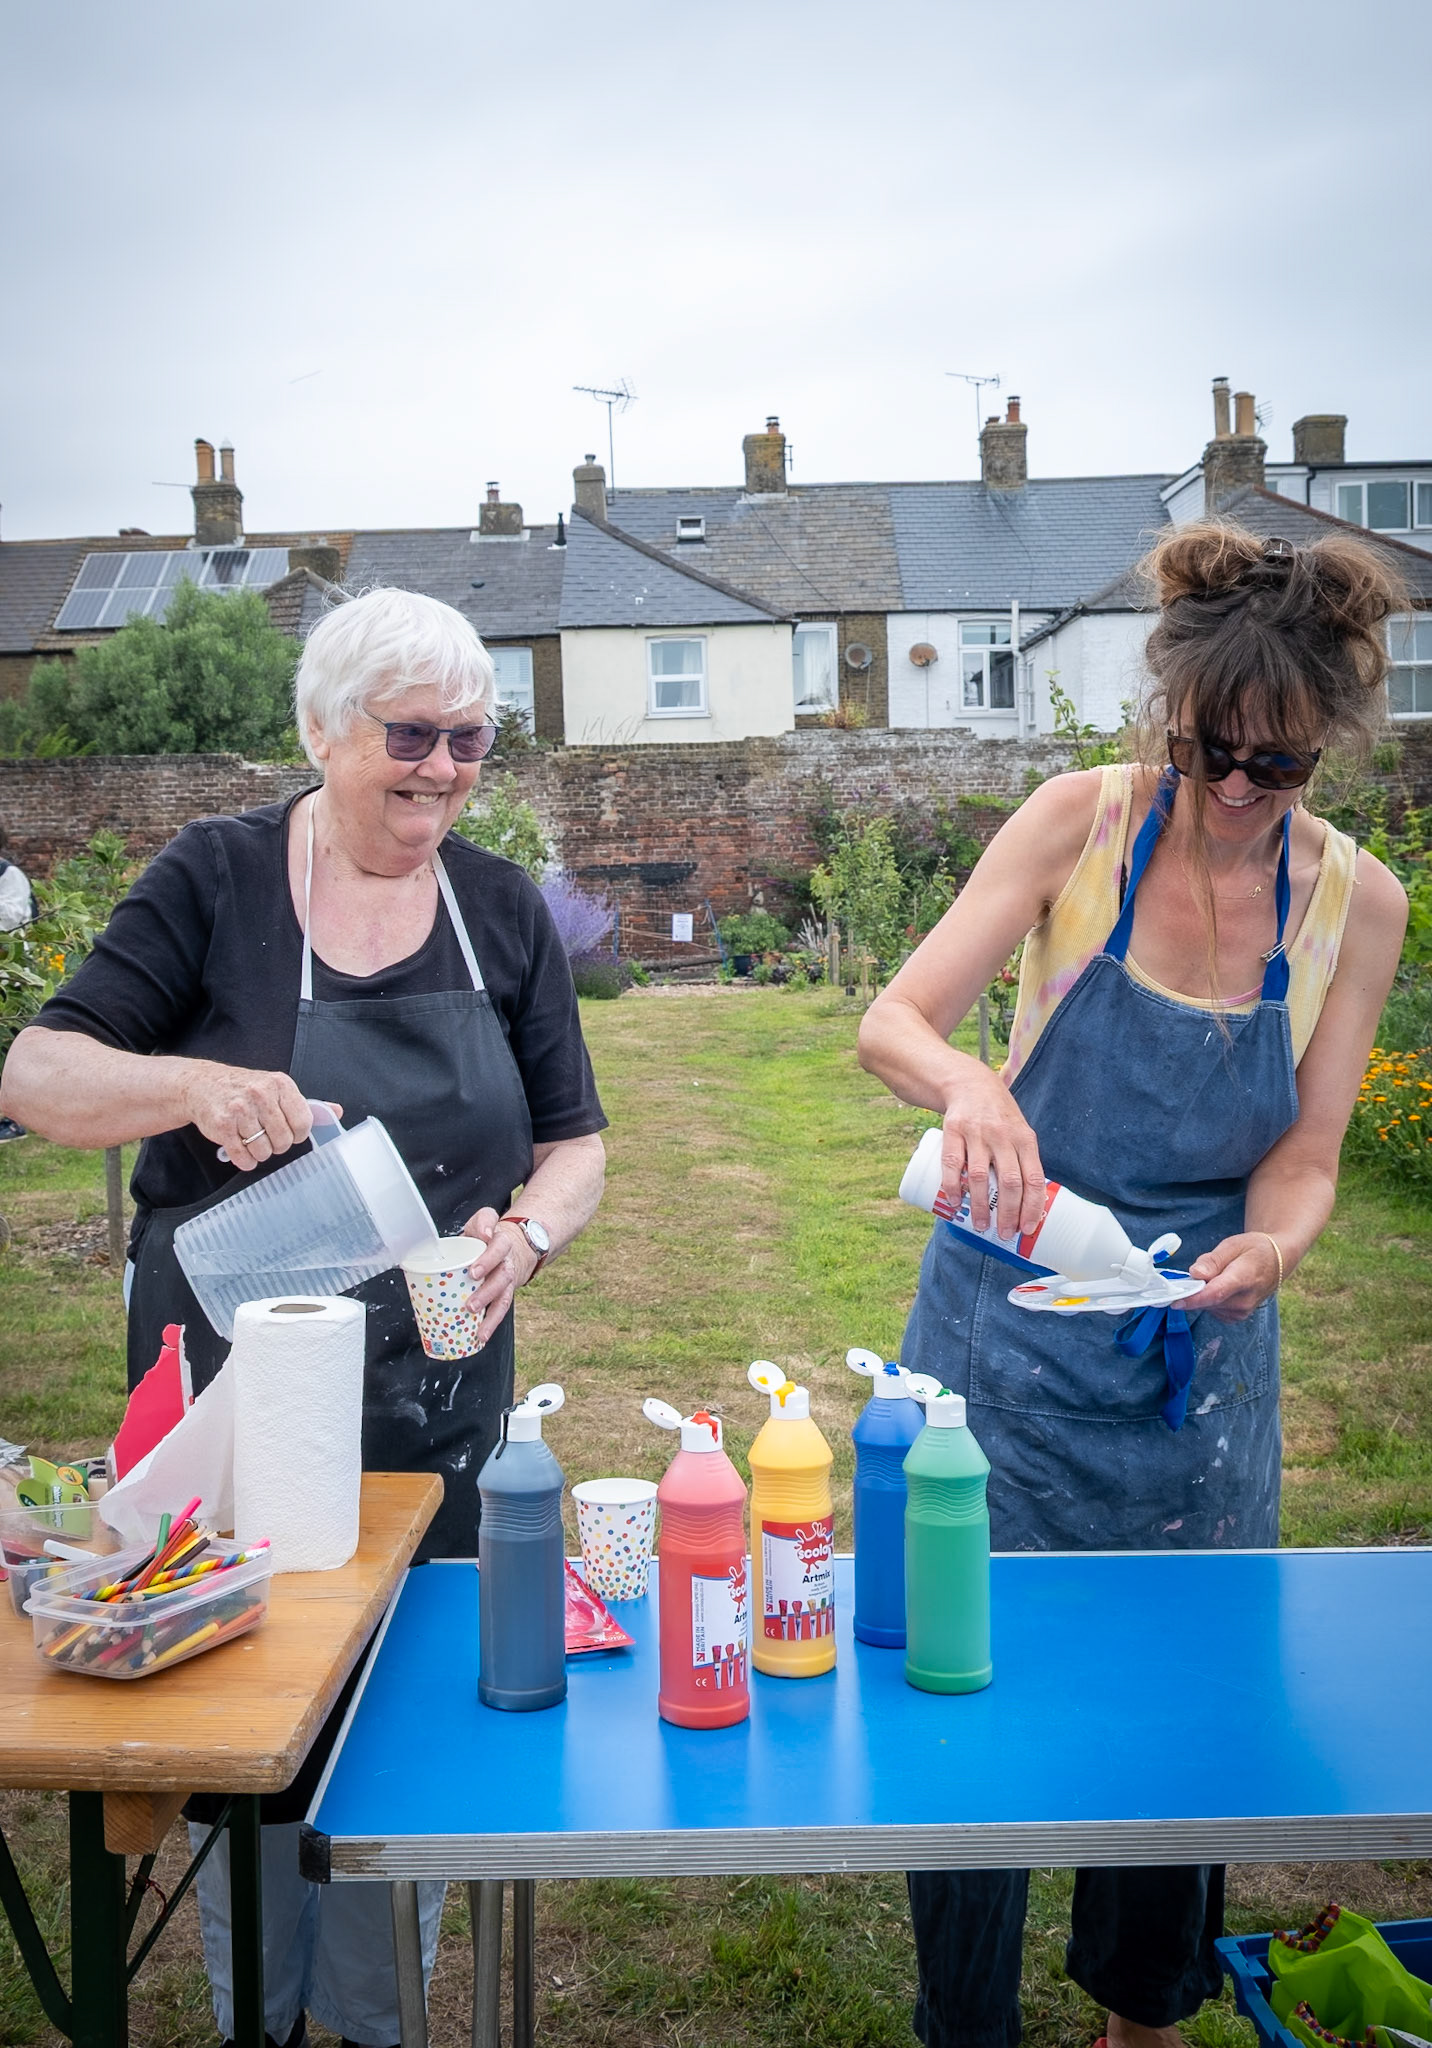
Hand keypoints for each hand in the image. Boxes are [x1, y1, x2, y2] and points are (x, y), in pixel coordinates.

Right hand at [183, 1063, 338, 1171]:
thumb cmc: (243, 1088)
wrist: (202, 1085)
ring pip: (264, 1151)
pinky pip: (243, 1157)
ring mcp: (240, 1109)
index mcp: (280, 1084)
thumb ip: (306, 1104)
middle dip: (277, 1145)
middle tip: (266, 1136)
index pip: (304, 1123)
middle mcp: (260, 1093)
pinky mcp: (222, 1125)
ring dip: (259, 1152)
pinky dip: (245, 1160)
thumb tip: (336, 1113)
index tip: (289, 1132)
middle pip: (284, 1140)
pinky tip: (241, 1150)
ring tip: (251, 1139)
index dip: (298, 1134)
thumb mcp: (277, 1088)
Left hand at [458, 1208, 537, 1347]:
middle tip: (471, 1305)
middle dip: (487, 1293)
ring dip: (492, 1316)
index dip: (488, 1259)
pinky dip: (491, 1324)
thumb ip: (482, 1222)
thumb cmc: (490, 1237)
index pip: (499, 1247)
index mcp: (502, 1243)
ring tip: (479, 1331)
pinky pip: (500, 1310)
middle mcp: (508, 1263)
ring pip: (504, 1299)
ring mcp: (508, 1281)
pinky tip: (481, 1337)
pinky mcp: (505, 1295)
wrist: (517, 1247)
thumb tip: (484, 1233)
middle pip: (502, 1278)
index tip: (473, 1271)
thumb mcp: (485, 1221)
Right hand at [939, 1066, 1046, 1238]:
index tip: (1028, 1228)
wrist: (970, 1083)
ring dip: (980, 1206)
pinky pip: (952, 1162)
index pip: (1034, 1179)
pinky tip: (954, 1202)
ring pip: (979, 1176)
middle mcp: (1003, 1136)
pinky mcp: (954, 1130)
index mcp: (1025, 1140)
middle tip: (1004, 1233)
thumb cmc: (999, 1117)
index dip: (1032, 1207)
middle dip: (1007, 1213)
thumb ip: (1023, 1162)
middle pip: (1009, 1182)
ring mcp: (978, 1133)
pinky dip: (952, 1185)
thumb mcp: (1019, 1133)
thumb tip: (1025, 1206)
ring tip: (981, 1225)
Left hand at [1187, 1234, 1281, 1321]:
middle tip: (1201, 1271)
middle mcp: (1244, 1300)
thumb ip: (1213, 1260)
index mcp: (1244, 1278)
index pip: (1215, 1293)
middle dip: (1195, 1289)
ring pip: (1208, 1306)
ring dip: (1203, 1293)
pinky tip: (1219, 1286)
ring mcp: (1242, 1311)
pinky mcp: (1237, 1317)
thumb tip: (1195, 1274)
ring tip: (1218, 1275)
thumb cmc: (1254, 1250)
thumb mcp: (1233, 1245)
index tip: (1175, 1301)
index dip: (1193, 1299)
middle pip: (1208, 1301)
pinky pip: (1213, 1310)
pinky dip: (1209, 1299)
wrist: (1277, 1262)